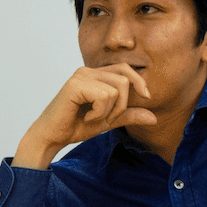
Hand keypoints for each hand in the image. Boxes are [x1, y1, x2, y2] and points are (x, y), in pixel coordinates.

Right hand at [13, 64, 156, 169]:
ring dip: (110, 111)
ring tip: (94, 118)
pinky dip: (99, 112)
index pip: (124, 69)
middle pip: (124, 79)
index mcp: (94, 75)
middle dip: (123, 104)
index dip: (139, 81)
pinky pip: (104, 96)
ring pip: (116, 89)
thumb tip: (154, 118)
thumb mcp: (108, 120)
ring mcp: (80, 76)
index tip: (146, 98)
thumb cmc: (74, 127)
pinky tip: (86, 118)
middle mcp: (87, 71)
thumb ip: (128, 116)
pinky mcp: (75, 85)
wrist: (52, 137)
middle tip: (107, 119)